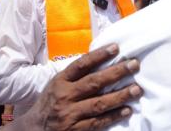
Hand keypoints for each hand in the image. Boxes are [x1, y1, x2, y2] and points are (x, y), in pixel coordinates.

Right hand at [2, 44, 141, 130]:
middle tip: (134, 65)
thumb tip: (100, 59)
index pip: (81, 64)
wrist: (33, 129)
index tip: (116, 47)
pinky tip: (127, 110)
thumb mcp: (57, 84)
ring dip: (120, 95)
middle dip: (116, 73)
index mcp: (60, 81)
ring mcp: (71, 114)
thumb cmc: (50, 102)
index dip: (99, 55)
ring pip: (99, 103)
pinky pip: (98, 122)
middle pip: (94, 82)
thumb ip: (75, 75)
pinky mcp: (76, 130)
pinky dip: (113, 116)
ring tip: (136, 89)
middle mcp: (65, 96)